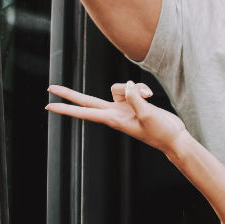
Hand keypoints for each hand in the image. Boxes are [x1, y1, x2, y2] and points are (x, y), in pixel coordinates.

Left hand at [46, 80, 188, 153]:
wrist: (174, 138)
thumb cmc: (161, 132)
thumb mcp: (148, 115)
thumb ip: (134, 98)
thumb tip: (127, 85)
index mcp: (114, 119)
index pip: (85, 112)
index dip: (67, 108)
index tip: (50, 106)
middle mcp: (115, 112)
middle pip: (87, 101)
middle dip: (69, 94)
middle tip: (49, 88)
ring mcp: (123, 107)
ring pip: (120, 87)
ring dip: (135, 88)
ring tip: (149, 98)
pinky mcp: (133, 102)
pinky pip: (132, 88)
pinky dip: (141, 89)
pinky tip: (150, 96)